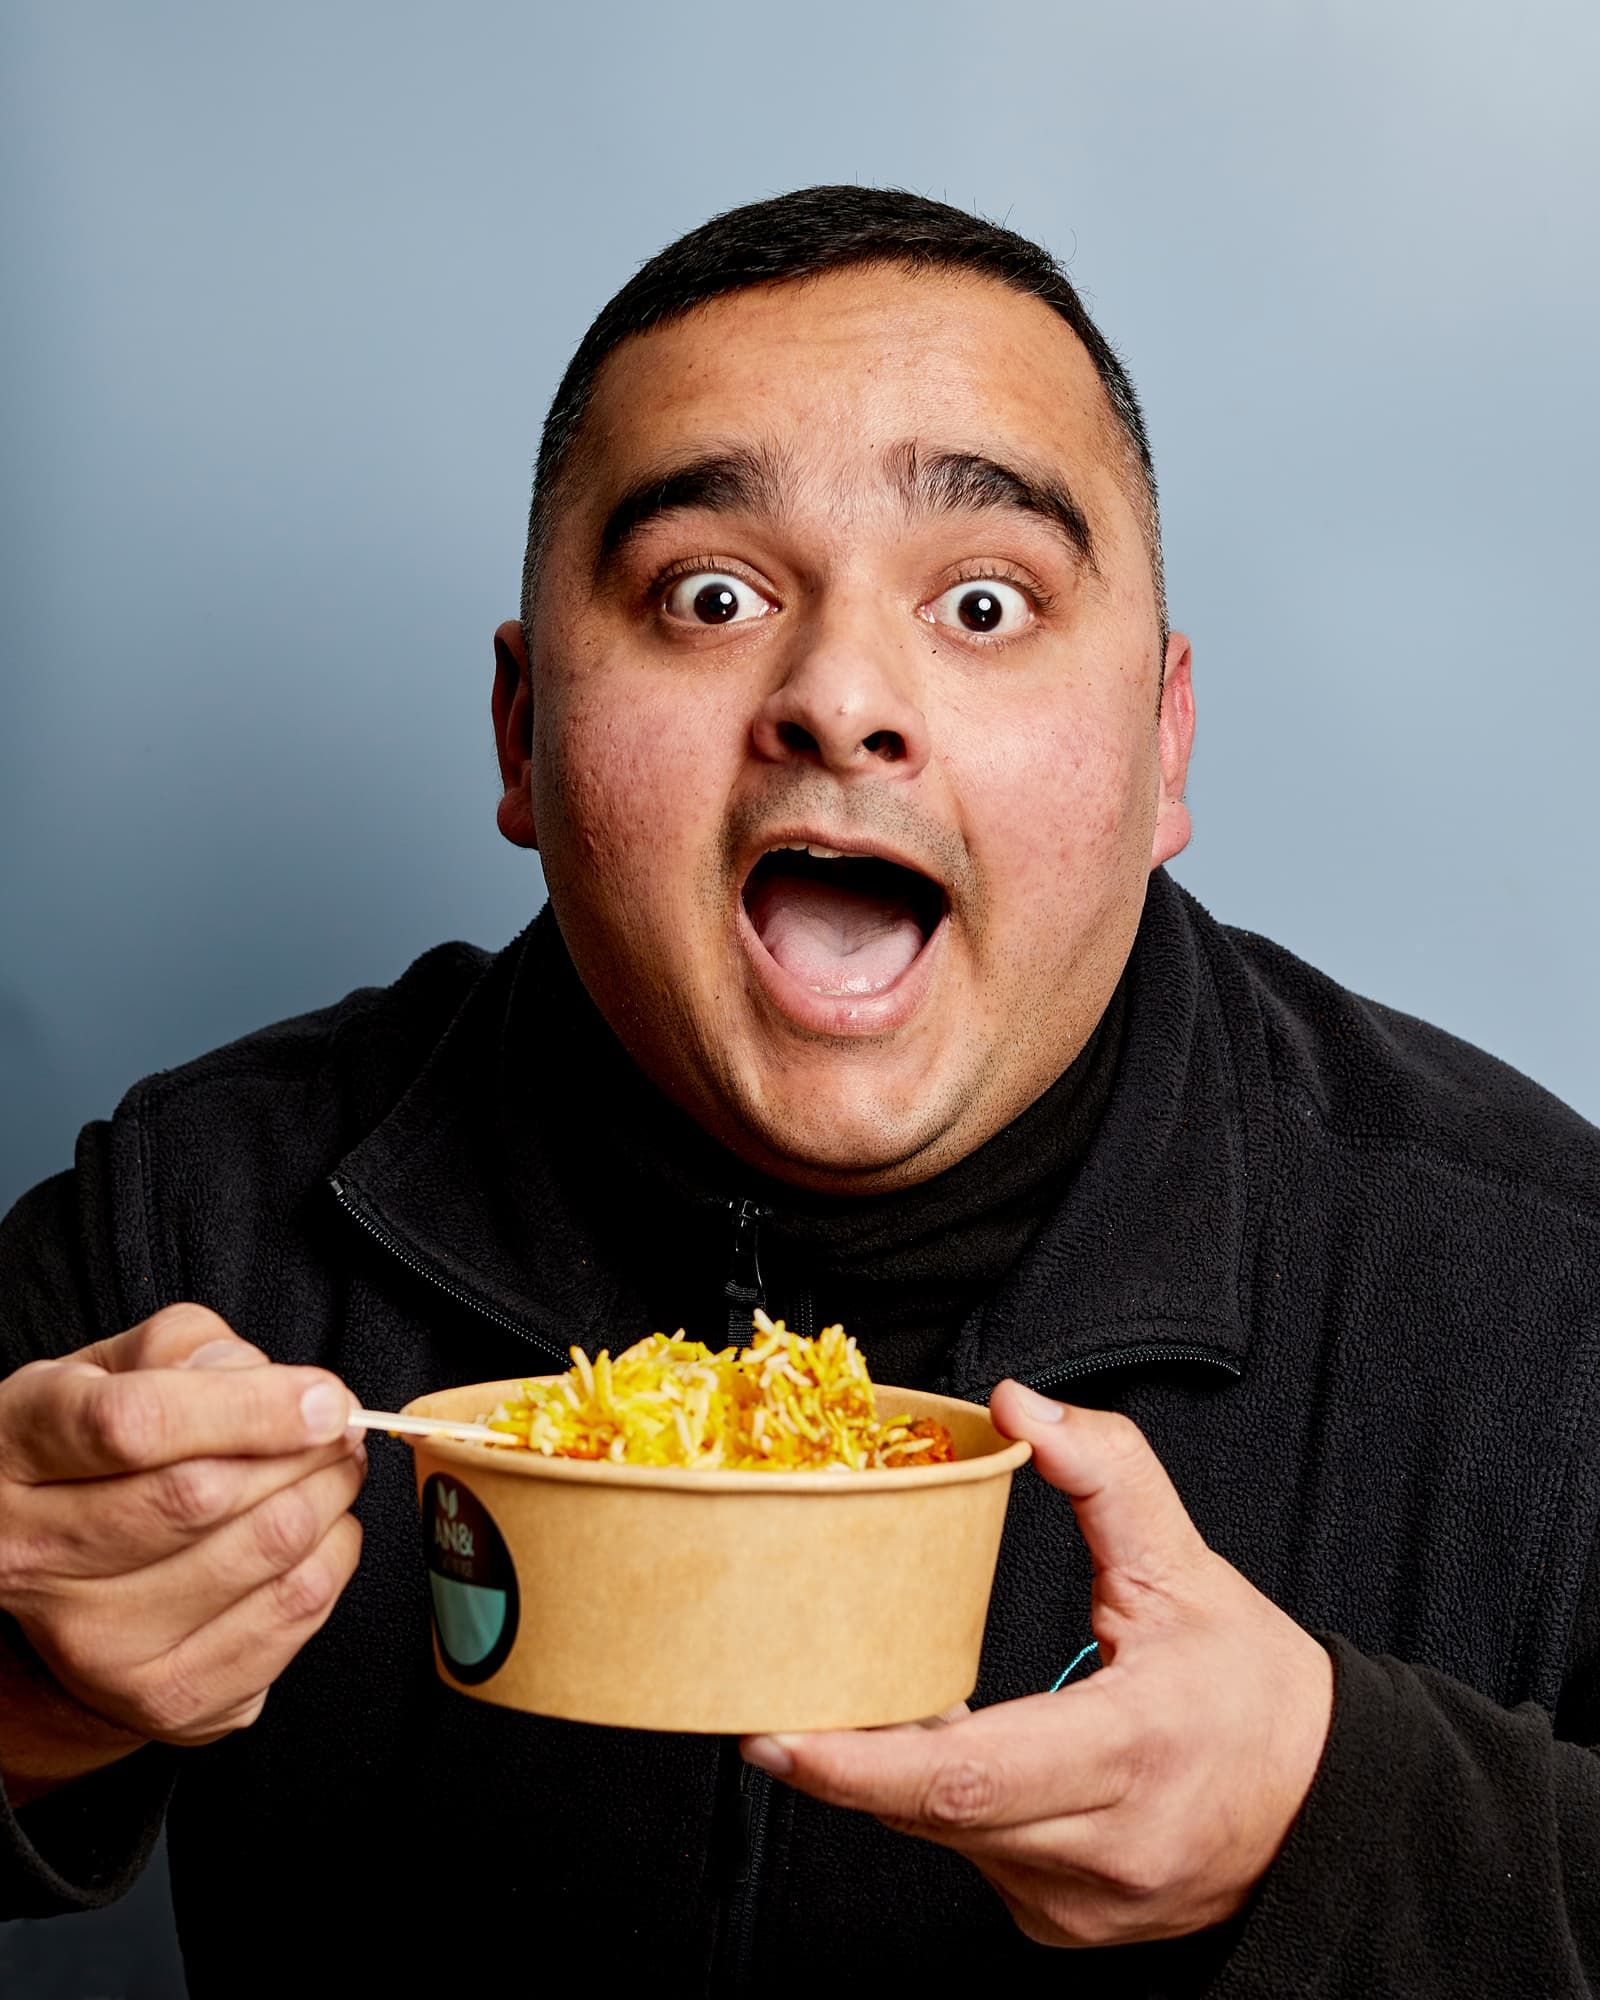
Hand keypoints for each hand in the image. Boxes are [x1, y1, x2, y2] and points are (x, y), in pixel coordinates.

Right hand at [0, 1304, 364, 1794]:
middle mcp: (35, 1553)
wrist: (54, 1566)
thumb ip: (186, 1348)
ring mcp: (93, 1640)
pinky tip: (322, 1530)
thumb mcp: (114, 1369)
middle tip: (340, 1427)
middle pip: (202, 1496)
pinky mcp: (160, 1696)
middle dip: (305, 1451)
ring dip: (330, 1498)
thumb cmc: (92, 1449)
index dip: (250, 1407)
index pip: (135, 1425)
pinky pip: (291, 1616)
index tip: (323, 1398)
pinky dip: (333, 1559)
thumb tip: (270, 1381)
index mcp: (18, 1449)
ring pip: (261, 1554)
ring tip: (335, 1469)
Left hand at [741, 1382, 1333, 1947]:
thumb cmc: (1254, 1691)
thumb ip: (1106, 1473)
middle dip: (845, 1757)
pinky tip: (950, 1752)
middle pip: (930, 1811)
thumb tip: (1016, 1405)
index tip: (775, 1735)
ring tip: (872, 1703)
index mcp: (1129, 1751)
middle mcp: (1100, 1847)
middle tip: (774, 1696)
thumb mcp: (1188, 1566)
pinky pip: (969, 1858)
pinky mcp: (1063, 1926)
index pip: (966, 1777)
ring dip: (896, 1774)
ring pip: (941, 1837)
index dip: (857, 1764)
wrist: (1326, 1812)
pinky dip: (941, 1804)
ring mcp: (1079, 1903)